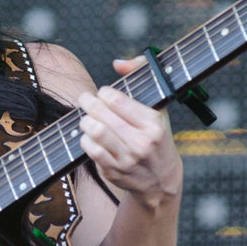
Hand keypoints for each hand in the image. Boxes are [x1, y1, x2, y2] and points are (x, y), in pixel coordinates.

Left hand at [76, 56, 182, 210]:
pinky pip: (90, 150)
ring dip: (84, 121)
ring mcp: (127, 159)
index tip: (103, 93)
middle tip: (84, 99)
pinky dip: (85, 139)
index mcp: (153, 124)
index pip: (117, 100)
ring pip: (93, 131)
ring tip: (86, 118)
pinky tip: (89, 136)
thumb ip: (141, 76)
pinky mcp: (114, 172)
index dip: (104, 93)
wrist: (162, 181)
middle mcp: (141, 142)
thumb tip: (118, 64)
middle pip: (101, 115)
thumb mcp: (158, 108)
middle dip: (88, 103)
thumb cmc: (157, 138)